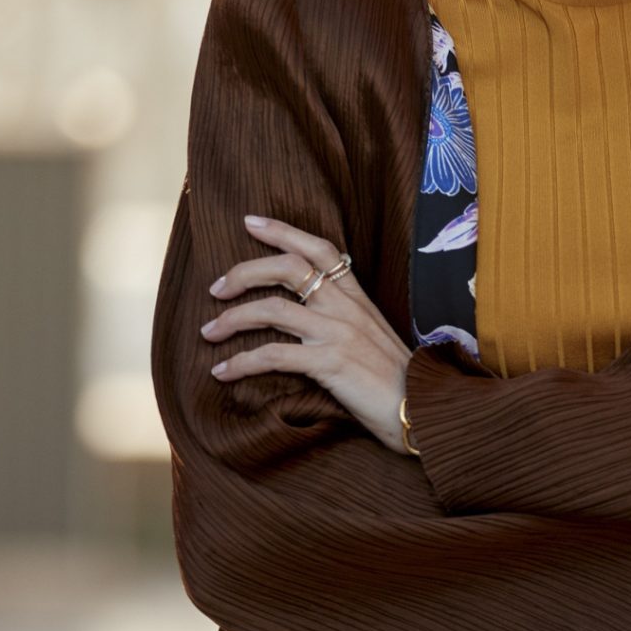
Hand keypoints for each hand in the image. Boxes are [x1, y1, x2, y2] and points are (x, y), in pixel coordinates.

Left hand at [201, 214, 415, 452]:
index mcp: (356, 296)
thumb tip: (305, 313)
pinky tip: (222, 372)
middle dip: (243, 273)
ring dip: (231, 319)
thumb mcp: (370, 334)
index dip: (282, 231)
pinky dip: (241, 362)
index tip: (250, 222)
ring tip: (208, 332)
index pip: (318, 247)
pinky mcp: (329, 363)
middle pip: (287, 267)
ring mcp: (338, 332)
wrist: (422, 408)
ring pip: (271, 309)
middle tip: (216, 289)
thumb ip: (343, 316)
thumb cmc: (394, 378)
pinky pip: (273, 355)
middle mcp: (345, 307)